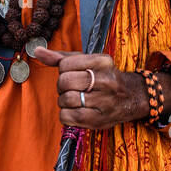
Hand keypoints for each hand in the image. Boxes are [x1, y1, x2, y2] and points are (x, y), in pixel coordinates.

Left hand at [31, 47, 170, 129]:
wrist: (133, 97)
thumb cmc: (104, 76)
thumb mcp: (89, 61)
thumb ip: (62, 57)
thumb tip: (38, 51)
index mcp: (102, 61)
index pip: (65, 64)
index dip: (63, 70)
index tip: (73, 73)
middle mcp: (105, 80)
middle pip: (64, 82)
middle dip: (62, 86)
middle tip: (71, 88)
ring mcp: (103, 101)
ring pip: (65, 100)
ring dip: (64, 101)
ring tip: (75, 99)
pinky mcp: (98, 120)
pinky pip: (67, 117)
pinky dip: (66, 115)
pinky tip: (75, 110)